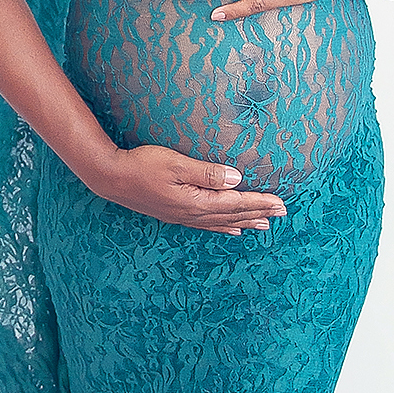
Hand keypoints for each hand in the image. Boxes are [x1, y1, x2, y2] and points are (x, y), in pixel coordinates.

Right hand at [88, 145, 285, 234]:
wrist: (111, 178)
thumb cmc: (142, 166)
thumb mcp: (176, 164)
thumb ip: (207, 172)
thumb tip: (236, 179)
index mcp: (196, 202)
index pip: (236, 203)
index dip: (260, 203)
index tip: (281, 204)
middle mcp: (193, 213)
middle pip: (233, 215)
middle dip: (258, 213)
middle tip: (282, 214)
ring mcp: (183, 216)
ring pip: (221, 222)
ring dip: (244, 222)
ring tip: (262, 225)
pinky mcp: (174, 214)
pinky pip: (206, 224)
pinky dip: (223, 226)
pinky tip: (230, 229)